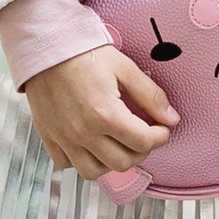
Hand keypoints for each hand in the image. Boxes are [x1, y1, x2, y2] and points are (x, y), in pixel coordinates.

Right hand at [24, 47, 178, 179]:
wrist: (46, 47)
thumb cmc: (84, 54)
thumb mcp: (124, 68)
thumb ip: (150, 95)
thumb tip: (171, 118)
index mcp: (105, 114)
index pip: (143, 142)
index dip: (160, 136)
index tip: (161, 128)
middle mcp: (83, 132)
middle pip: (122, 162)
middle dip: (140, 151)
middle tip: (143, 135)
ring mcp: (63, 138)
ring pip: (94, 172)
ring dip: (111, 161)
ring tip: (118, 143)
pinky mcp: (48, 137)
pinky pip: (66, 164)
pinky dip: (81, 160)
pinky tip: (91, 144)